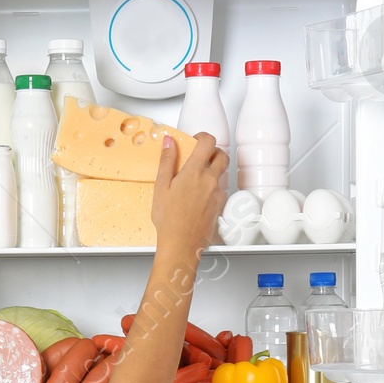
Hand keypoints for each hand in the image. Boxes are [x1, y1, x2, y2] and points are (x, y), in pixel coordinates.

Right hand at [151, 131, 229, 258]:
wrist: (181, 245)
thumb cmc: (168, 220)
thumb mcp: (161, 187)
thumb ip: (167, 161)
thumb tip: (169, 141)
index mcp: (195, 172)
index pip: (208, 141)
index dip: (203, 137)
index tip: (195, 141)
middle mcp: (210, 181)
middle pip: (222, 155)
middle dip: (213, 152)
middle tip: (200, 157)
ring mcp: (217, 194)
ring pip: (222, 174)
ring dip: (213, 171)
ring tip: (197, 180)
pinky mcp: (220, 207)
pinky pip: (221, 191)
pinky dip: (213, 188)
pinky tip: (199, 197)